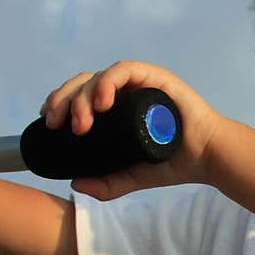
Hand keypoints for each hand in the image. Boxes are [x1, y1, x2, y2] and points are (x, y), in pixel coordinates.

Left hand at [40, 61, 221, 198]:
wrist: (206, 158)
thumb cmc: (173, 163)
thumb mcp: (132, 177)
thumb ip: (106, 184)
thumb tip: (75, 184)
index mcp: (115, 108)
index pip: (79, 96)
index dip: (60, 103)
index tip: (48, 122)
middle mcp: (123, 91)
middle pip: (82, 84)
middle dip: (63, 101)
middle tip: (56, 124)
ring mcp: (138, 82)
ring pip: (97, 77)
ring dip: (82, 97)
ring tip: (80, 123)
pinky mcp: (154, 77)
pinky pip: (123, 71)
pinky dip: (107, 82)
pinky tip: (101, 102)